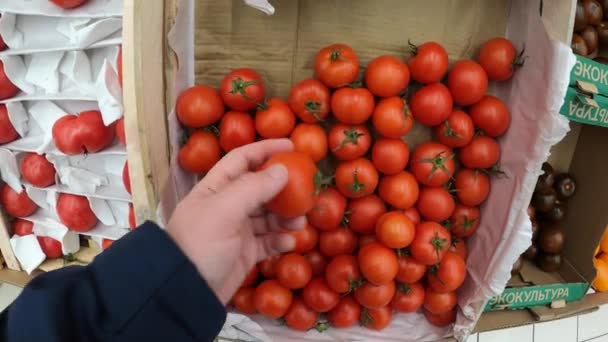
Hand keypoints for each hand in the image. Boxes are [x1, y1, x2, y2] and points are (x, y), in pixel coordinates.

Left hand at [167, 139, 304, 303]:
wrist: (185, 291)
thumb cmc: (201, 243)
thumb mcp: (225, 210)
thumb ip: (254, 187)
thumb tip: (282, 170)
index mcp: (215, 188)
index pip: (242, 159)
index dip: (265, 149)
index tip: (292, 146)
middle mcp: (226, 205)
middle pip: (260, 187)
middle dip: (283, 188)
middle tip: (306, 189)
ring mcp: (237, 230)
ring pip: (268, 216)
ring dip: (286, 216)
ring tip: (299, 221)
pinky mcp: (245, 253)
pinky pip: (269, 241)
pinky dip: (281, 240)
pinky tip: (290, 242)